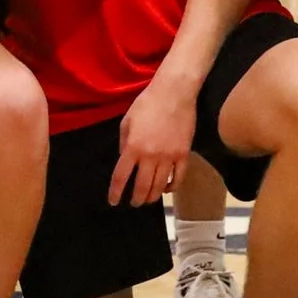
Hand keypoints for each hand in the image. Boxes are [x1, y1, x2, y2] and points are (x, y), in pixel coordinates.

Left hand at [110, 76, 194, 204]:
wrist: (174, 94)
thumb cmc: (147, 104)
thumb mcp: (127, 121)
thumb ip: (124, 142)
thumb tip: (125, 159)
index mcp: (133, 147)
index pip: (121, 177)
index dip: (116, 192)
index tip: (113, 201)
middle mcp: (150, 156)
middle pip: (142, 186)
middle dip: (136, 199)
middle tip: (134, 203)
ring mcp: (169, 157)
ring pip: (160, 186)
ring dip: (152, 196)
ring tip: (148, 199)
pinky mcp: (184, 155)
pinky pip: (178, 178)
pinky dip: (171, 187)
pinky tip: (166, 189)